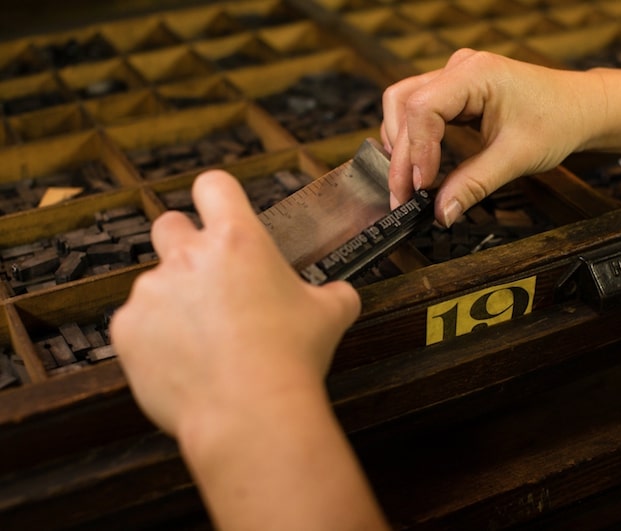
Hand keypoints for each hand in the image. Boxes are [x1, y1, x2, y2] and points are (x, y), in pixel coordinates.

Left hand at [110, 170, 360, 436]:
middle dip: (183, 243)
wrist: (250, 411)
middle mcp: (187, 256)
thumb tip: (341, 295)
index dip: (217, 196)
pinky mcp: (127, 329)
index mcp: (237, 240)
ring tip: (205, 342)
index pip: (214, 186)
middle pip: (169, 225)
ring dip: (174, 301)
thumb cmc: (292, 357)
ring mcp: (151, 291)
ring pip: (155, 284)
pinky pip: (137, 324)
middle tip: (208, 279)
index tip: (221, 212)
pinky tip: (185, 363)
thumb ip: (333, 294)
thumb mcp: (331, 316)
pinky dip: (155, 339)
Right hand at [381, 48, 604, 225]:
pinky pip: (419, 112)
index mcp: (476, 73)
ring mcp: (454, 78)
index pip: (423, 107)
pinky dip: (413, 141)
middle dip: (401, 156)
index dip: (416, 150)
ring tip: (407, 185)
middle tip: (403, 198)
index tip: (421, 186)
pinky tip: (418, 167)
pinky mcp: (454, 93)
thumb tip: (441, 213)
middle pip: (404, 106)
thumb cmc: (558, 120)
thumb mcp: (516, 158)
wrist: (579, 109)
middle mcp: (459, 69)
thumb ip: (474, 185)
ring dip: (400, 147)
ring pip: (404, 107)